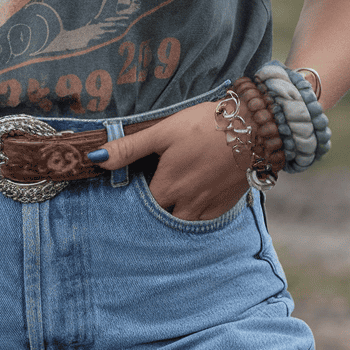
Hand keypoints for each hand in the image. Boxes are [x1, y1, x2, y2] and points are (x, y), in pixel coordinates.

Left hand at [90, 99, 248, 220]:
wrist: (254, 129)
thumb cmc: (205, 126)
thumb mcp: (163, 132)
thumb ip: (129, 148)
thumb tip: (95, 158)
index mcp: (168, 186)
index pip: (141, 206)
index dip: (133, 200)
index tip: (130, 192)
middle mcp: (186, 203)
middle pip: (161, 220)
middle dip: (153, 213)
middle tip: (149, 199)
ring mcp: (208, 207)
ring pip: (183, 224)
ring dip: (173, 217)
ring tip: (168, 204)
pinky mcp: (226, 205)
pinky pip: (205, 223)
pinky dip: (195, 218)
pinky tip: (191, 205)